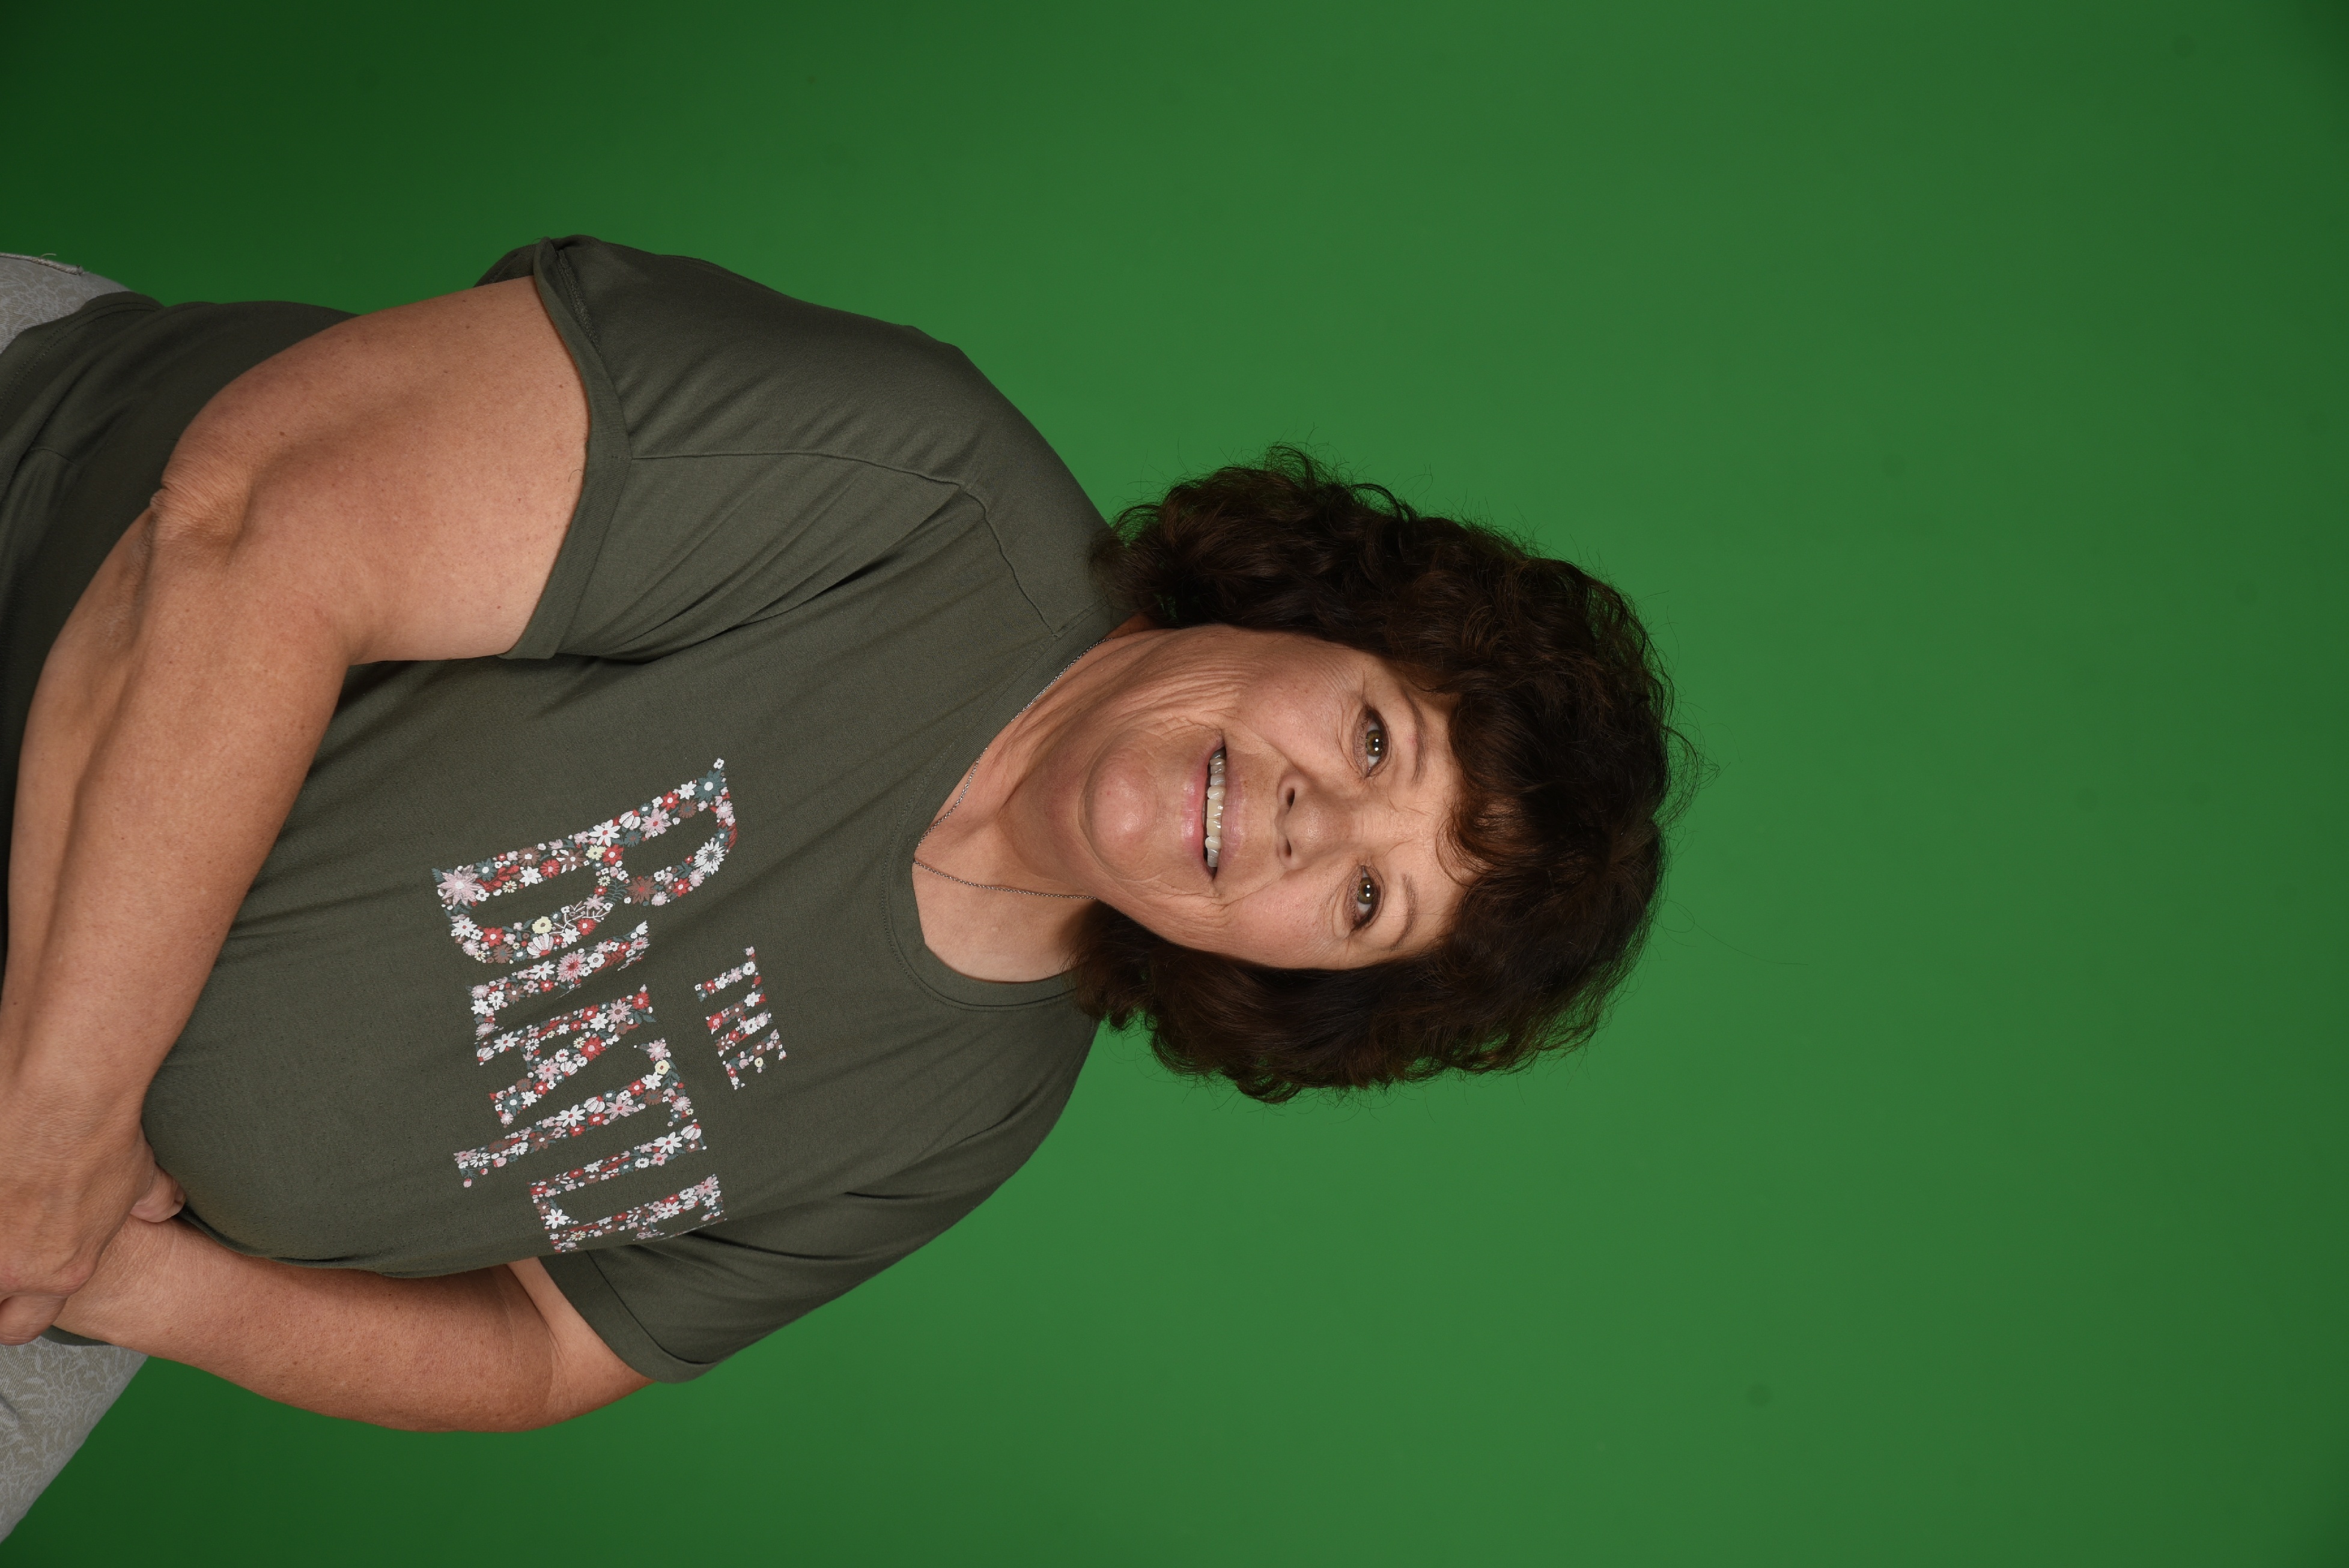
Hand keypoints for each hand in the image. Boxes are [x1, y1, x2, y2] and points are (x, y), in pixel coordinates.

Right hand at [0, 1087, 185, 1344]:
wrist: (63, 1093)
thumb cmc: (105, 1133)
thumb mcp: (140, 1177)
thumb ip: (150, 1203)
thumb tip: (165, 1207)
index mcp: (58, 1272)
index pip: (22, 1325)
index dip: (11, 1313)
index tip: (7, 1293)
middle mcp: (8, 1267)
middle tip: (4, 1250)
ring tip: (4, 1209)